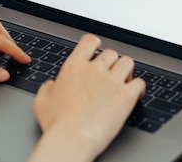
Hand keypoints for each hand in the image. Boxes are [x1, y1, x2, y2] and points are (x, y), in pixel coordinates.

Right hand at [28, 34, 144, 161]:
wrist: (72, 140)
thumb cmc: (57, 125)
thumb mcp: (41, 103)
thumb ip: (47, 89)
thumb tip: (51, 85)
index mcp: (74, 67)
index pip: (89, 41)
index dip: (96, 44)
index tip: (98, 49)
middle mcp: (94, 69)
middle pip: (111, 53)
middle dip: (112, 64)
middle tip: (110, 76)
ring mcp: (112, 80)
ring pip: (127, 62)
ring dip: (126, 72)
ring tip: (124, 83)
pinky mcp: (126, 95)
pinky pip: (140, 83)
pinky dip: (139, 88)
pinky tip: (135, 95)